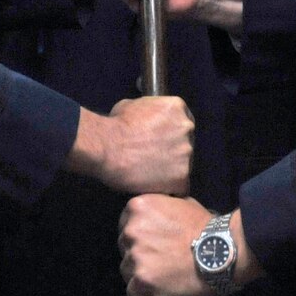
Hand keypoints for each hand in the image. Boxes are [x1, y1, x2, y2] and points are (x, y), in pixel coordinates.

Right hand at [69, 96, 192, 194]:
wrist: (108, 147)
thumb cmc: (115, 125)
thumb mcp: (130, 105)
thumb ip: (147, 112)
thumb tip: (145, 120)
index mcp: (177, 108)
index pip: (182, 122)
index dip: (171, 134)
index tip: (161, 142)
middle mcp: (187, 128)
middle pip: (186, 143)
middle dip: (173, 152)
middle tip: (154, 159)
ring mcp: (187, 154)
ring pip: (184, 166)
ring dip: (171, 171)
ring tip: (150, 175)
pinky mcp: (182, 177)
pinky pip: (179, 187)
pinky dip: (168, 189)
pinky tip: (153, 187)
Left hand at [118, 195, 213, 295]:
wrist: (221, 251)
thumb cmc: (205, 228)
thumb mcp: (181, 202)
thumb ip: (160, 207)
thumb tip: (155, 216)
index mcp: (138, 207)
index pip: (125, 225)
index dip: (139, 236)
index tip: (153, 243)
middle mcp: (131, 230)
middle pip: (124, 248)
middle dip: (139, 255)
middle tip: (161, 259)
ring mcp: (136, 256)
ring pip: (127, 271)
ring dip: (141, 274)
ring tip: (163, 275)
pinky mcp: (142, 279)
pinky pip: (133, 293)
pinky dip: (144, 295)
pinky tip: (158, 290)